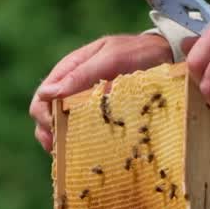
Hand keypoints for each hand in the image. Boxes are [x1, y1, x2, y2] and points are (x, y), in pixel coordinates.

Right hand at [30, 33, 173, 151]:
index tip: (56, 129)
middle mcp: (72, 89)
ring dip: (63, 143)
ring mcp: (85, 104)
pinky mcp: (100, 118)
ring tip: (73, 155)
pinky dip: (80, 145)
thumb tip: (48, 94)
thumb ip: (81, 74)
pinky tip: (88, 154)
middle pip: (46, 116)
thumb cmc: (138, 53)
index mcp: (69, 70)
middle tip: (63, 148)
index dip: (44, 116)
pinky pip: (82, 134)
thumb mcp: (111, 58)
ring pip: (61, 129)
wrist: (166, 56)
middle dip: (50, 133)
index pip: (42, 97)